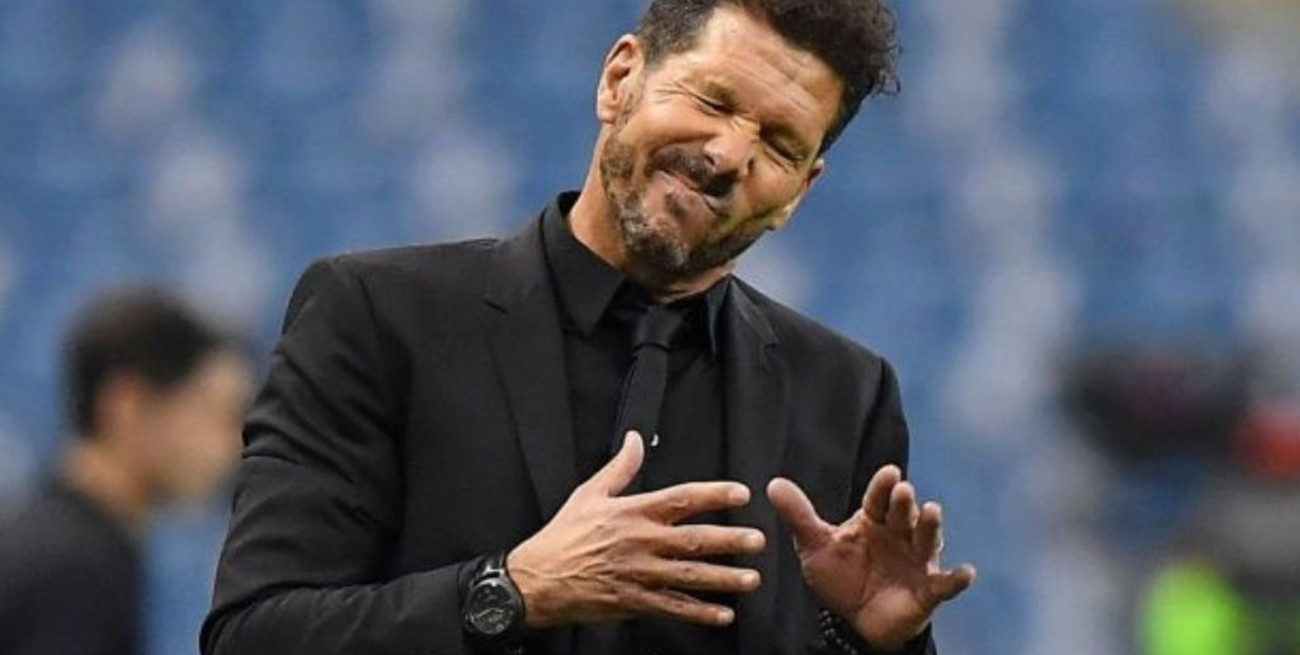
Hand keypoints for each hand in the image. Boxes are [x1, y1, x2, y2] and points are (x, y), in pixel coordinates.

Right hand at [507, 432, 766, 627]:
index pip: (681, 499)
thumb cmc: (562, 536)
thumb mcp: (589, 494)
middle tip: (758, 541)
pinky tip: (722, 614)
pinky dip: (699, 612)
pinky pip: (673, 607)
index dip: (713, 495)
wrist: (536, 580)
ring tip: (751, 579)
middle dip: (730, 540)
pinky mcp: (634, 602)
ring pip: (690, 576)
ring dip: (724, 579)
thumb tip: (635, 439)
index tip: (740, 494)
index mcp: (633, 512)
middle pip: (694, 539)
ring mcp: (639, 574)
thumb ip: (620, 467)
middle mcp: (641, 542)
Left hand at [767, 466, 975, 649]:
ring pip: (926, 540)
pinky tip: (967, 573)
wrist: (855, 622)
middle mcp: (898, 536)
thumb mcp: (816, 547)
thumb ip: (799, 517)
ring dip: (931, 527)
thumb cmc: (841, 577)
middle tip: (903, 491)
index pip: (878, 499)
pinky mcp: (927, 591)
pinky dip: (957, 579)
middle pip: (903, 515)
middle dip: (904, 503)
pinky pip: (945, 584)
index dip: (883, 487)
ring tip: (933, 511)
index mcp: (873, 521)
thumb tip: (773, 484)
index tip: (889, 473)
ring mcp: (915, 562)